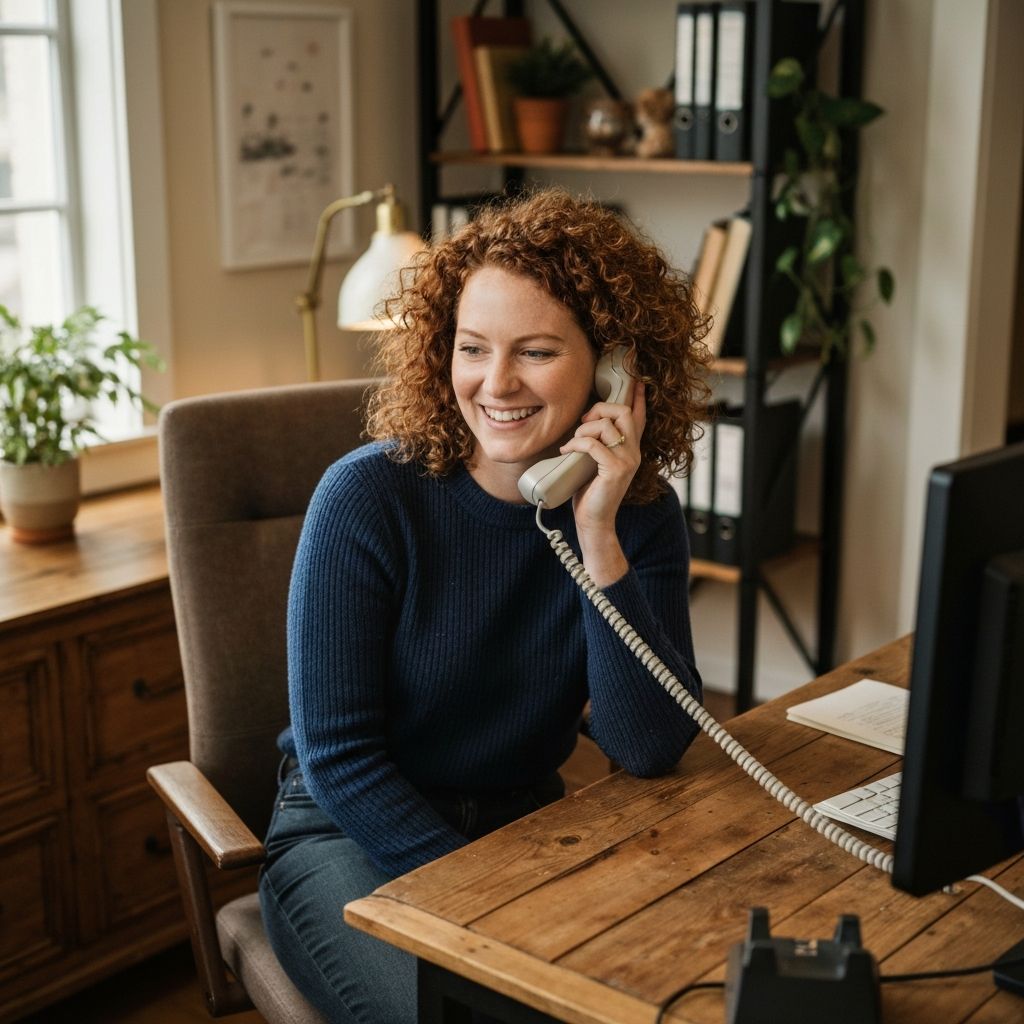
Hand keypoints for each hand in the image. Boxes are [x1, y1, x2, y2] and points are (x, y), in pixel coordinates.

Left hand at [558, 383, 646, 584]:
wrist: (593, 522)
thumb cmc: (590, 492)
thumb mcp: (593, 462)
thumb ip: (596, 443)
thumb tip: (583, 421)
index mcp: (631, 448)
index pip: (639, 414)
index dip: (637, 395)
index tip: (636, 377)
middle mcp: (634, 452)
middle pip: (623, 411)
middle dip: (598, 409)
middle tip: (582, 422)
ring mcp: (628, 461)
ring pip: (607, 425)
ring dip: (583, 431)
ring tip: (572, 444)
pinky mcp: (616, 470)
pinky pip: (593, 445)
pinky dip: (576, 444)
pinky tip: (566, 452)